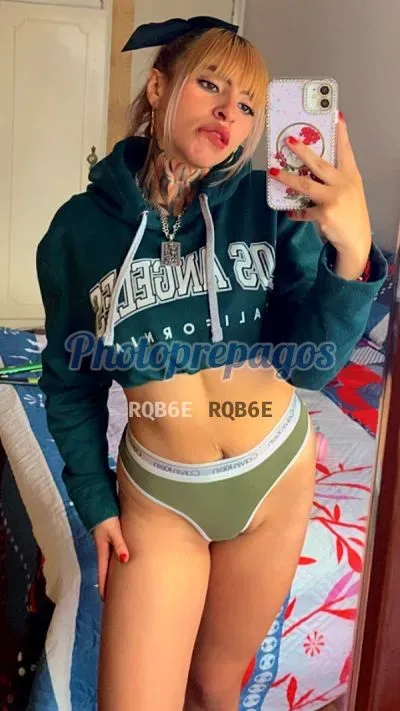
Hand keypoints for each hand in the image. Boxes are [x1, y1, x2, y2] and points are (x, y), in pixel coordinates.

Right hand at [92, 516, 129, 600]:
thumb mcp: (113, 530)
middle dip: (108, 585)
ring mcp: (105, 545)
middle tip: (114, 599)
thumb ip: (120, 544)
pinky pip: (112, 556)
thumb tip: (125, 560)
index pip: (103, 573)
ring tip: (119, 587)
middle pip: (105, 572)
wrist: (98, 501)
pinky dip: (116, 564)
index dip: (104, 587)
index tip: (105, 602)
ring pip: (109, 565)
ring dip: (112, 575)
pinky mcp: (109, 539)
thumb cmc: (106, 515)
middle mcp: (103, 550)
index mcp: (102, 550)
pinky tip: (122, 565)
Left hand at [269, 111, 371, 272]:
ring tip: (273, 172)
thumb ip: (335, 178)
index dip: (341, 133)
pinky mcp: (323, 214)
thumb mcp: (350, 190)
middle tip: (289, 140)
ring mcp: (333, 199)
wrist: (356, 240)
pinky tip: (288, 211)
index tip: (336, 116)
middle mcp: (343, 184)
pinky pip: (302, 211)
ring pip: (305, 185)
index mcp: (351, 175)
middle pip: (319, 164)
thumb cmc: (350, 212)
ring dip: (287, 178)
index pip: (346, 150)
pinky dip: (294, 211)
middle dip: (302, 151)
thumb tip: (311, 166)